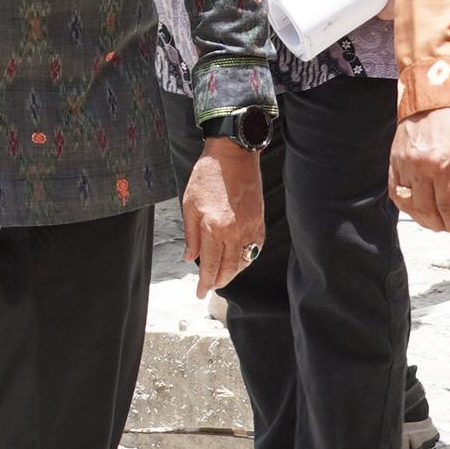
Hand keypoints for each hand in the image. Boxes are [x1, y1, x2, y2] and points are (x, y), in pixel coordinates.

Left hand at [183, 139, 263, 296]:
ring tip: (221, 278)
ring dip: (232, 274)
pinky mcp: (259, 222)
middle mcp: (234, 232)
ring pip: (242, 262)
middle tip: (209, 288)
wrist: (233, 156)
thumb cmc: (208, 176)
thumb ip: (190, 235)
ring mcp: (249, 228)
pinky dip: (245, 260)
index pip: (209, 265)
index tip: (200, 292)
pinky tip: (237, 261)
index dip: (204, 282)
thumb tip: (190, 258)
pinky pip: (254, 250)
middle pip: (228, 269)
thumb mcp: (189, 205)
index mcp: (213, 228)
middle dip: (218, 282)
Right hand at [388, 108, 449, 240]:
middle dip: (440, 225)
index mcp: (442, 163)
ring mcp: (403, 162)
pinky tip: (415, 208)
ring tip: (435, 223)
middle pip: (426, 209)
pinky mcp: (394, 158)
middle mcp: (418, 165)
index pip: (447, 205)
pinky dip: (404, 203)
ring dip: (421, 218)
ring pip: (408, 202)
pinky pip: (395, 189)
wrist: (432, 89)